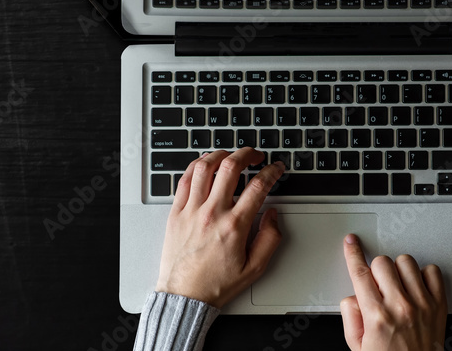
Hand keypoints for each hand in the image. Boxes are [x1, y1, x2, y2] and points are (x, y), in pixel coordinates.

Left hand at [155, 148, 285, 307]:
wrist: (184, 296)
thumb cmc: (216, 284)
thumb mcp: (255, 268)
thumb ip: (270, 239)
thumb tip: (274, 215)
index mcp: (234, 226)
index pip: (258, 186)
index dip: (271, 171)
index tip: (275, 168)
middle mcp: (212, 214)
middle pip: (231, 167)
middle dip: (248, 154)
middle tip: (255, 155)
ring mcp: (191, 211)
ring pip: (204, 167)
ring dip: (221, 154)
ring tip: (231, 155)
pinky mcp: (176, 213)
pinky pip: (184, 179)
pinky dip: (196, 166)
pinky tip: (205, 164)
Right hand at [340, 234, 447, 350]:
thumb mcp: (358, 346)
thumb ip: (350, 316)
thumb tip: (353, 296)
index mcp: (376, 316)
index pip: (360, 273)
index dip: (353, 254)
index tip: (351, 243)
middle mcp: (400, 307)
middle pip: (382, 262)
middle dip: (376, 270)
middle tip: (378, 286)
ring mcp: (422, 304)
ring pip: (406, 262)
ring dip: (398, 271)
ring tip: (398, 288)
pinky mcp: (439, 304)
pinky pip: (432, 271)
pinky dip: (423, 275)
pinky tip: (416, 288)